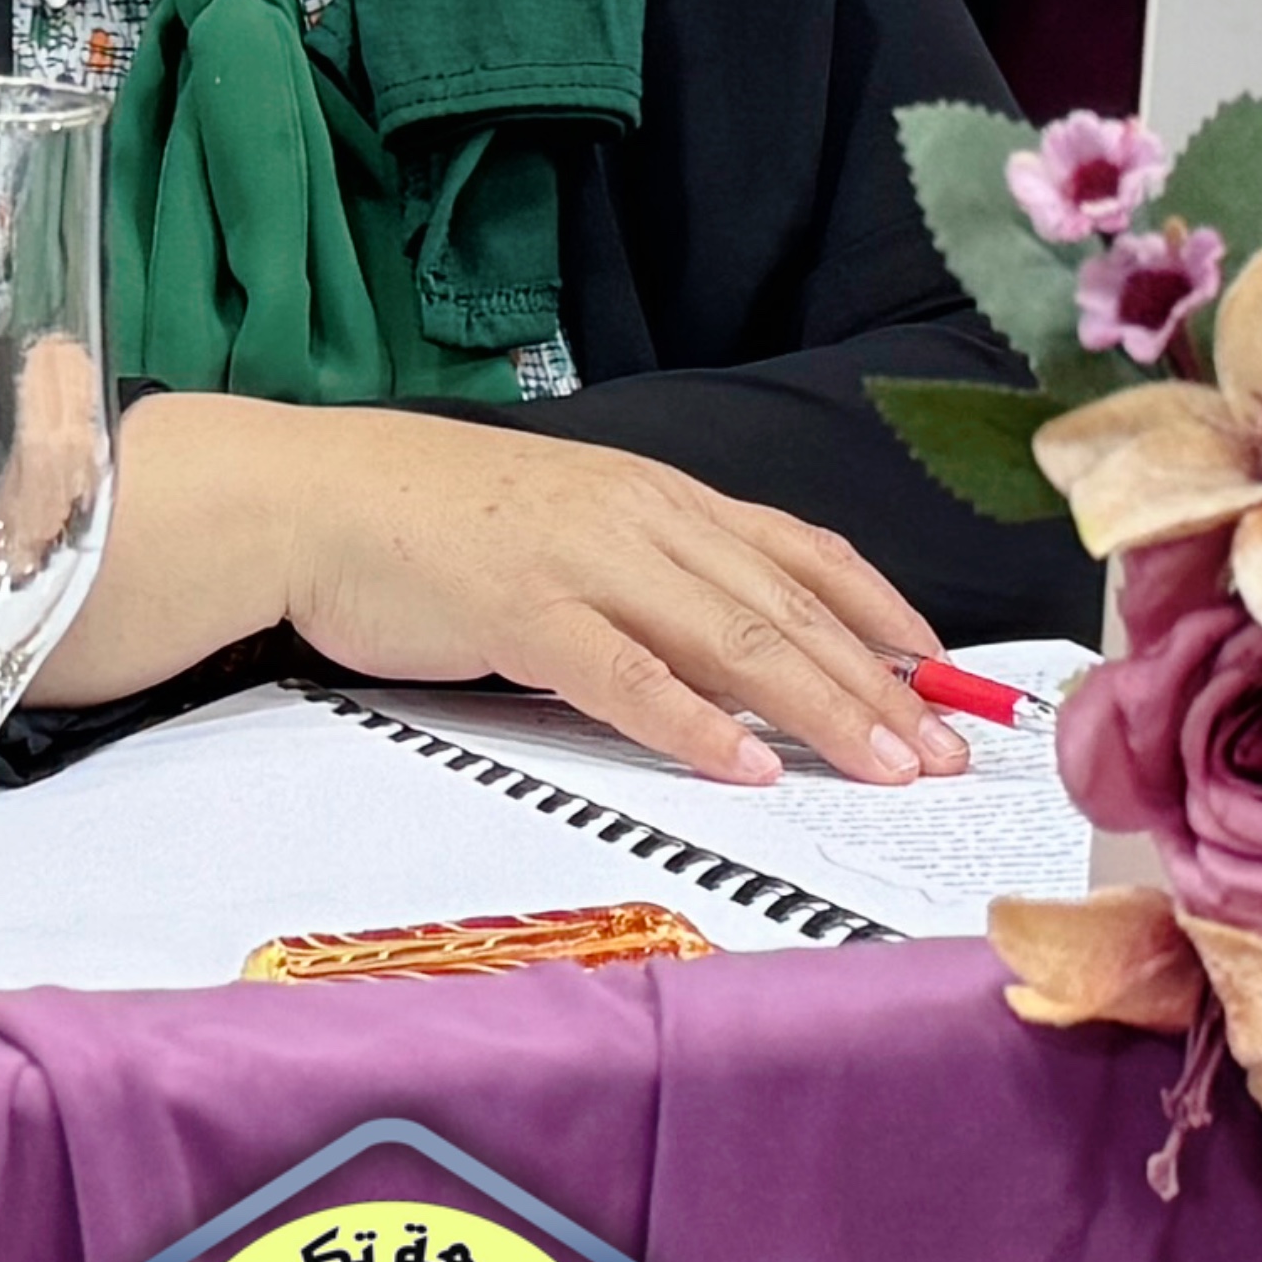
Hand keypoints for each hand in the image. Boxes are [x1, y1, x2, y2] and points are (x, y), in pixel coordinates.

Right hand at [53, 392, 959, 785]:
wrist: (312, 495)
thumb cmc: (433, 523)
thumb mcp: (570, 529)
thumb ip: (652, 574)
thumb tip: (738, 647)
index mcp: (655, 495)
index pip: (801, 553)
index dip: (883, 617)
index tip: (947, 677)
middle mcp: (638, 516)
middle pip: (787, 607)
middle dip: (879, 685)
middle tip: (949, 753)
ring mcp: (582, 560)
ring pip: (732, 638)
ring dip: (820, 709)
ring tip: (885, 766)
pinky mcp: (519, 609)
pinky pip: (625, 676)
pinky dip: (694, 723)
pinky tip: (745, 765)